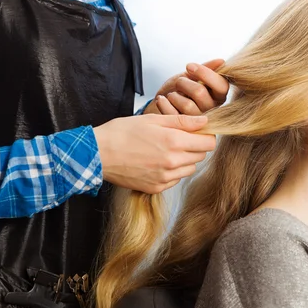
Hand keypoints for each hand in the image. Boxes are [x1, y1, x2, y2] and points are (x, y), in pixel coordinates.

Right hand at [93, 114, 215, 193]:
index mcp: (174, 141)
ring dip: (185, 159)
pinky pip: (175, 179)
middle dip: (195, 146)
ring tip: (166, 150)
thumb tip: (205, 121)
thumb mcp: (153, 119)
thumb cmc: (122, 132)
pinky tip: (157, 162)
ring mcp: (165, 177)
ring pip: (190, 168)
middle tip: (178, 138)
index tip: (198, 132)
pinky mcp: (156, 188)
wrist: (98, 154)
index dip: (206, 136)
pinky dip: (172, 171)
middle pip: (201, 156)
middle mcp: (172, 162)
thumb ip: (182, 121)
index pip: (209, 143)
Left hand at [144, 59, 228, 115]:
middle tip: (178, 83)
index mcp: (219, 95)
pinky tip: (162, 99)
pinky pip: (174, 115)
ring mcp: (199, 121)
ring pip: (187, 105)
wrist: (164, 102)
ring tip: (171, 95)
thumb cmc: (180, 88)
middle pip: (199, 92)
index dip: (205, 73)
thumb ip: (207, 68)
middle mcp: (213, 109)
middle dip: (184, 82)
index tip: (189, 66)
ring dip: (174, 95)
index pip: (221, 85)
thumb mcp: (193, 75)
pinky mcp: (185, 129)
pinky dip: (165, 104)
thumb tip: (221, 61)